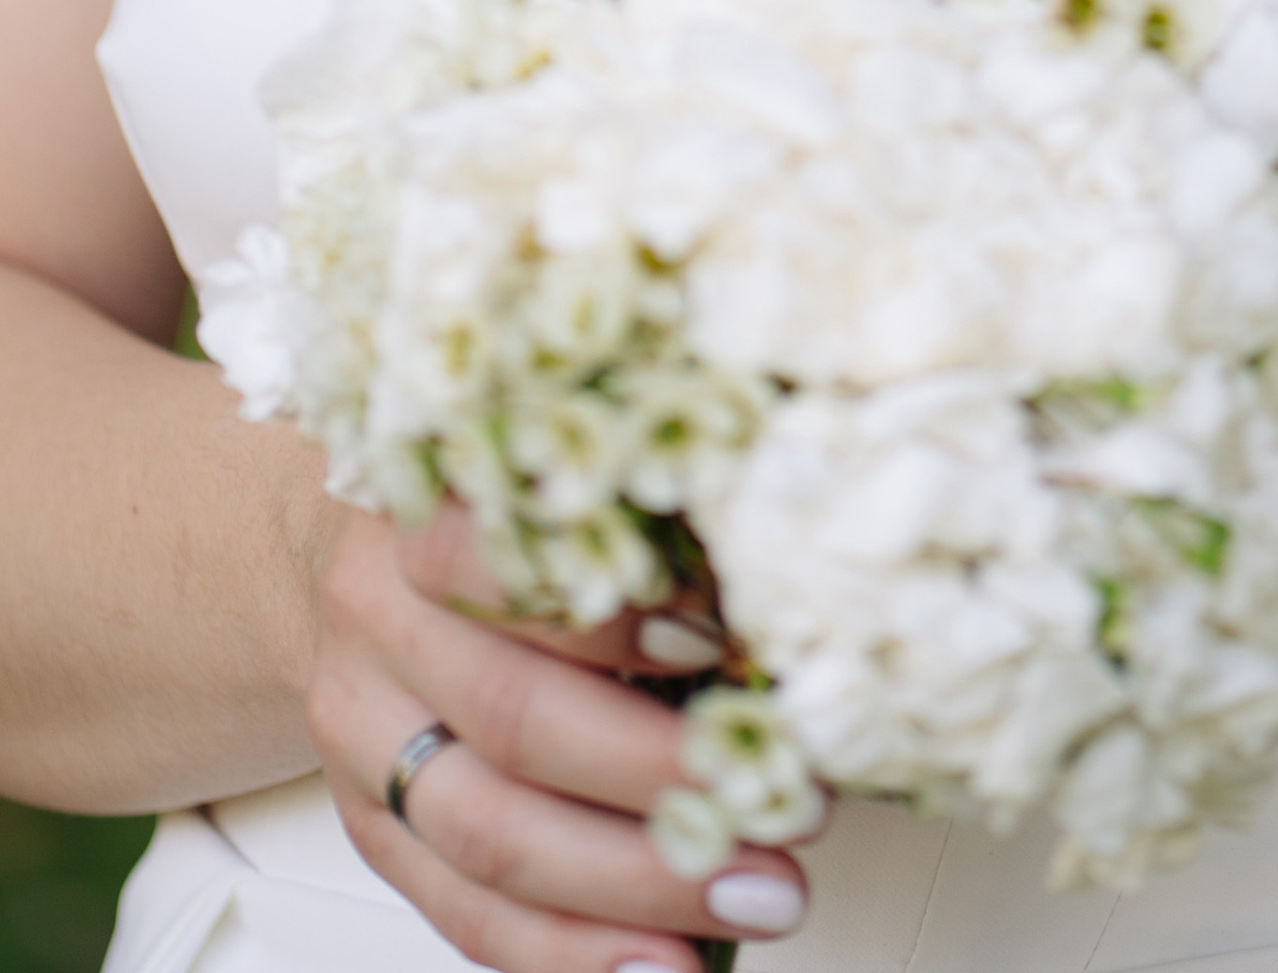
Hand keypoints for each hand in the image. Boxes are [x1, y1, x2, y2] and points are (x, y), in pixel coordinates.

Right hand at [309, 505, 819, 970]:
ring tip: (752, 895)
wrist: (367, 557)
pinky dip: (568, 953)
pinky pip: (463, 911)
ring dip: (635, 884)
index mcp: (429, 506)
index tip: (726, 648)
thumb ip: (656, 517)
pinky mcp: (371, 825)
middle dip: (664, 779)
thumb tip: (789, 589)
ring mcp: (364, 732)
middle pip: (517, 718)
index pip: (515, 563)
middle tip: (787, 808)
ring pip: (490, 832)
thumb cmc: (504, 513)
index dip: (624, 616)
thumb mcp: (567, 478)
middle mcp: (379, 618)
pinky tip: (657, 965)